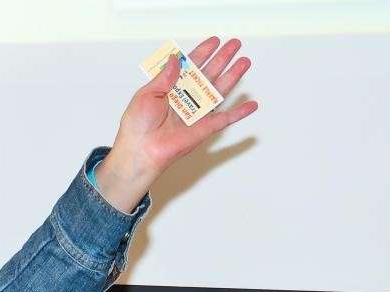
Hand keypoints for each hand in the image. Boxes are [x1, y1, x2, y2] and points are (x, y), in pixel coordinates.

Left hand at [93, 37, 257, 212]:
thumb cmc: (137, 126)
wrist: (140, 152)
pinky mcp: (204, 128)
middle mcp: (185, 99)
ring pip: (219, 91)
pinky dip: (239, 113)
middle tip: (235, 44)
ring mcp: (196, 113)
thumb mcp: (146, 95)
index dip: (203, 53)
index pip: (190, 66)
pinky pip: (225, 119)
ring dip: (233, 76)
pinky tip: (252, 105)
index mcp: (171, 89)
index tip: (214, 41)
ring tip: (244, 62)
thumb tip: (177, 59)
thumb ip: (164, 77)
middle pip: (209, 74)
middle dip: (223, 58)